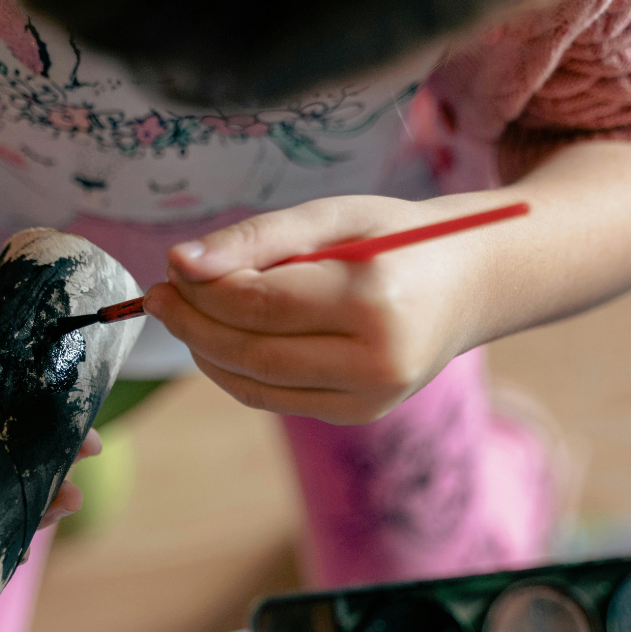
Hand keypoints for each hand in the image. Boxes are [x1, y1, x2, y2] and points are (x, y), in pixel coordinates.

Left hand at [143, 196, 477, 424]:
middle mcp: (377, 361)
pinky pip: (277, 398)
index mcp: (374, 300)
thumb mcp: (334, 216)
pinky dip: (239, 371)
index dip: (203, 290)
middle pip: (253, 353)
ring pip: (258, 386)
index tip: (170, 266)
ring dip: (208, 352)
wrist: (471, 286)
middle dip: (193, 325)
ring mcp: (371, 399)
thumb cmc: (399, 240)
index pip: (261, 304)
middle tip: (159, 297)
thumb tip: (180, 263)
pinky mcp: (360, 414)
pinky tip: (224, 340)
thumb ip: (258, 238)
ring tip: (186, 315)